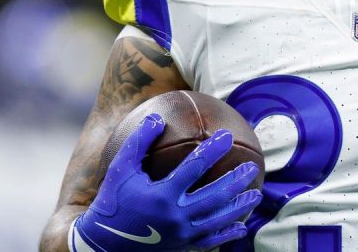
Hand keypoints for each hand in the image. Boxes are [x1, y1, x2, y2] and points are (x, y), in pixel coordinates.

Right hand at [72, 114, 261, 250]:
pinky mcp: (181, 245)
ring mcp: (180, 234)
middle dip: (236, 180)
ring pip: (217, 220)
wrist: (101, 243)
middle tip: (252, 166)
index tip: (227, 136)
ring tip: (256, 194)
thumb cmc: (111, 201)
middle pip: (215, 196)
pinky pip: (209, 242)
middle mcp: (175, 216)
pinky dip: (227, 234)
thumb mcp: (120, 169)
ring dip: (239, 206)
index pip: (195, 168)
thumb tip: (158, 117)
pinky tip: (241, 226)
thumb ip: (139, 142)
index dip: (213, 151)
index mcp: (162, 195)